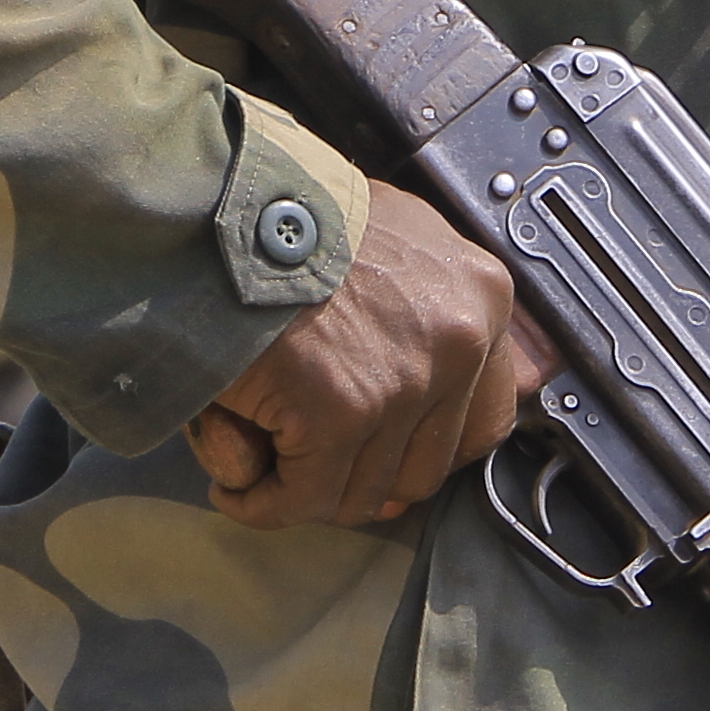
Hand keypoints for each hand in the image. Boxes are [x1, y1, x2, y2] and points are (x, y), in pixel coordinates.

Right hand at [189, 180, 550, 528]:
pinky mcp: (340, 412)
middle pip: (424, 471)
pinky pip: (302, 498)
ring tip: (268, 466)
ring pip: (362, 493)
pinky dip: (261, 503)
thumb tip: (429, 395)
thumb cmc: (293, 216)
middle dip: (362, 478)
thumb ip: (428, 305)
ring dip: (308, 490)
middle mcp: (457, 340)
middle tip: (312, 466)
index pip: (485, 422)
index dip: (425, 452)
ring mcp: (402, 381)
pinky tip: (237, 487)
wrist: (223, 207)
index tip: (382, 456)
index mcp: (480, 297)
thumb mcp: (398, 238)